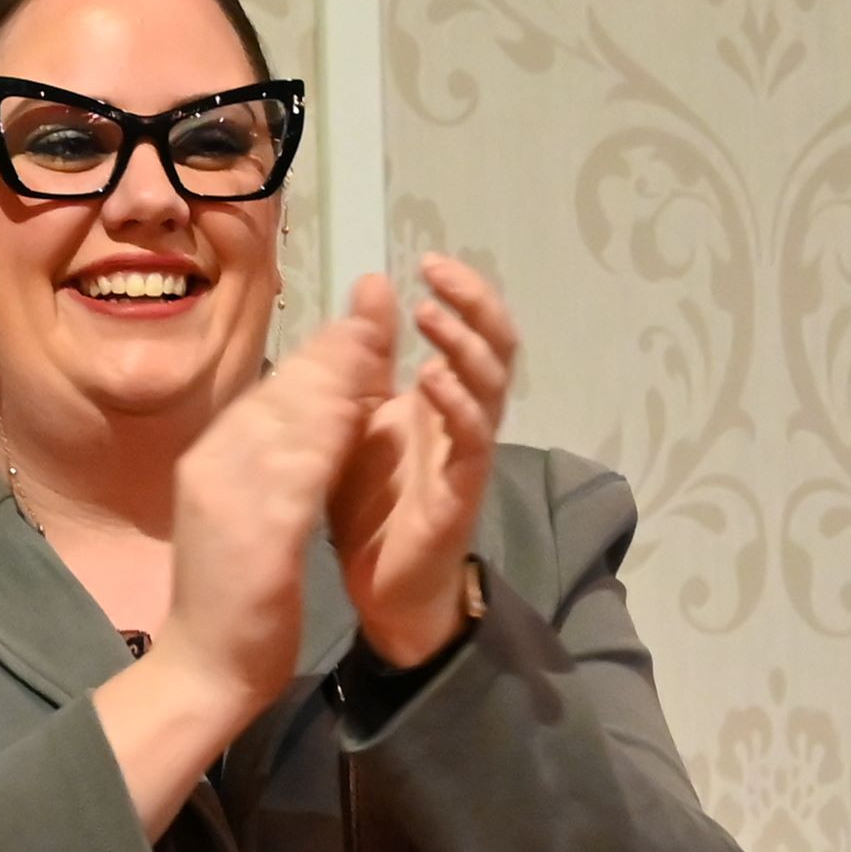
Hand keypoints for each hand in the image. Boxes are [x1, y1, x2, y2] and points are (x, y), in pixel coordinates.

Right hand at [88, 280, 391, 831]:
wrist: (203, 669)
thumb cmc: (229, 597)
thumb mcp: (243, 513)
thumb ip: (265, 463)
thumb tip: (298, 415)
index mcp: (210, 461)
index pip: (269, 393)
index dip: (318, 354)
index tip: (360, 322)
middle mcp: (212, 468)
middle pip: (280, 394)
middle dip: (333, 351)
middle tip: (379, 314)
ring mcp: (227, 499)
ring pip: (290, 420)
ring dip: (337, 378)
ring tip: (380, 346)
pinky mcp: (252, 535)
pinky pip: (299, 472)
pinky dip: (332, 435)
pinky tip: (366, 413)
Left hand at [330, 251, 513, 668]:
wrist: (382, 589)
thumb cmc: (372, 507)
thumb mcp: (355, 420)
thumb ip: (365, 359)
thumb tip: (373, 283)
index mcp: (440, 399)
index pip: (471, 330)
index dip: (461, 293)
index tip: (426, 261)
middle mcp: (463, 419)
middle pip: (495, 347)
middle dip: (474, 304)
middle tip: (438, 274)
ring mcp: (466, 454)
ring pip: (490, 387)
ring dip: (463, 346)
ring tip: (432, 317)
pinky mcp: (460, 492)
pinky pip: (472, 440)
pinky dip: (457, 404)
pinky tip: (432, 381)